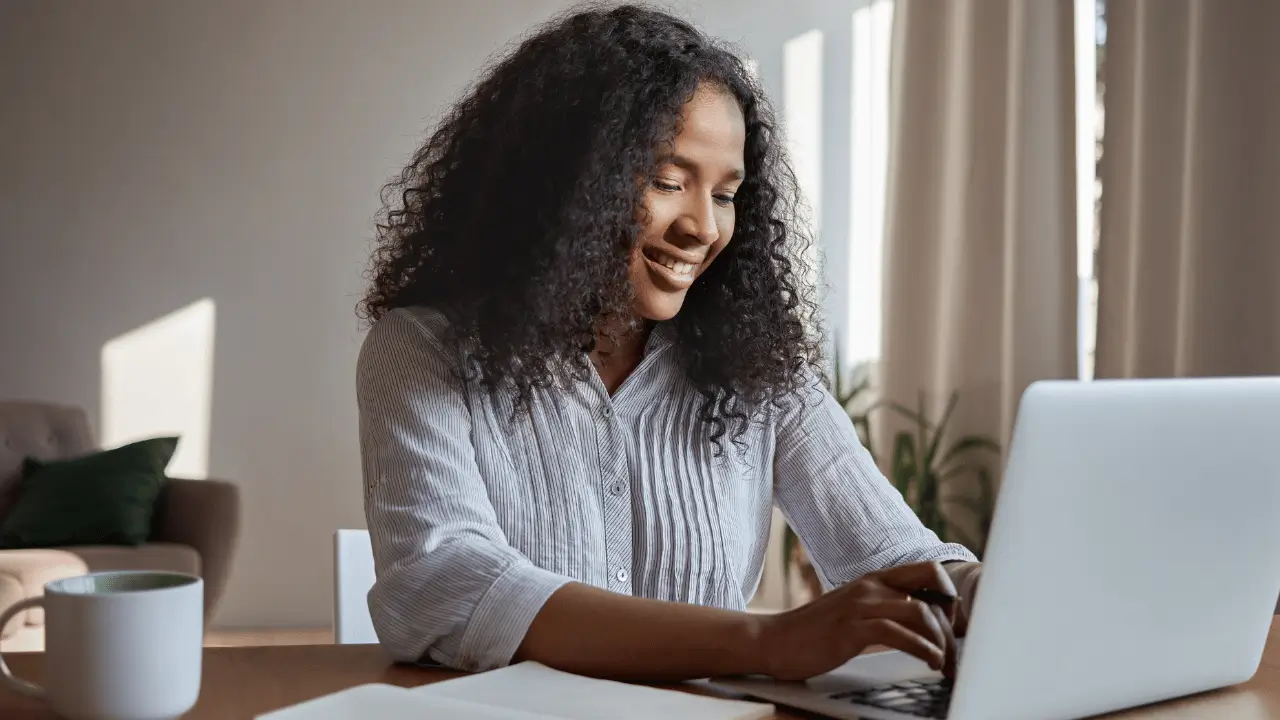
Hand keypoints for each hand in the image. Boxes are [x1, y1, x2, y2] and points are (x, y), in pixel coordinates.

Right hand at [755, 561, 959, 681]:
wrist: (773, 640)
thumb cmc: (813, 633)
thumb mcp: (852, 612)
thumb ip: (881, 610)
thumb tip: (917, 623)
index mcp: (873, 579)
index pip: (928, 570)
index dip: (949, 594)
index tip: (952, 625)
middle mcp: (871, 586)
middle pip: (932, 591)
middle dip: (952, 625)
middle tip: (955, 654)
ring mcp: (861, 605)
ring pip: (921, 613)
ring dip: (942, 642)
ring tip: (945, 666)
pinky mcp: (852, 628)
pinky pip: (899, 633)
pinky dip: (923, 649)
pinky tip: (930, 662)